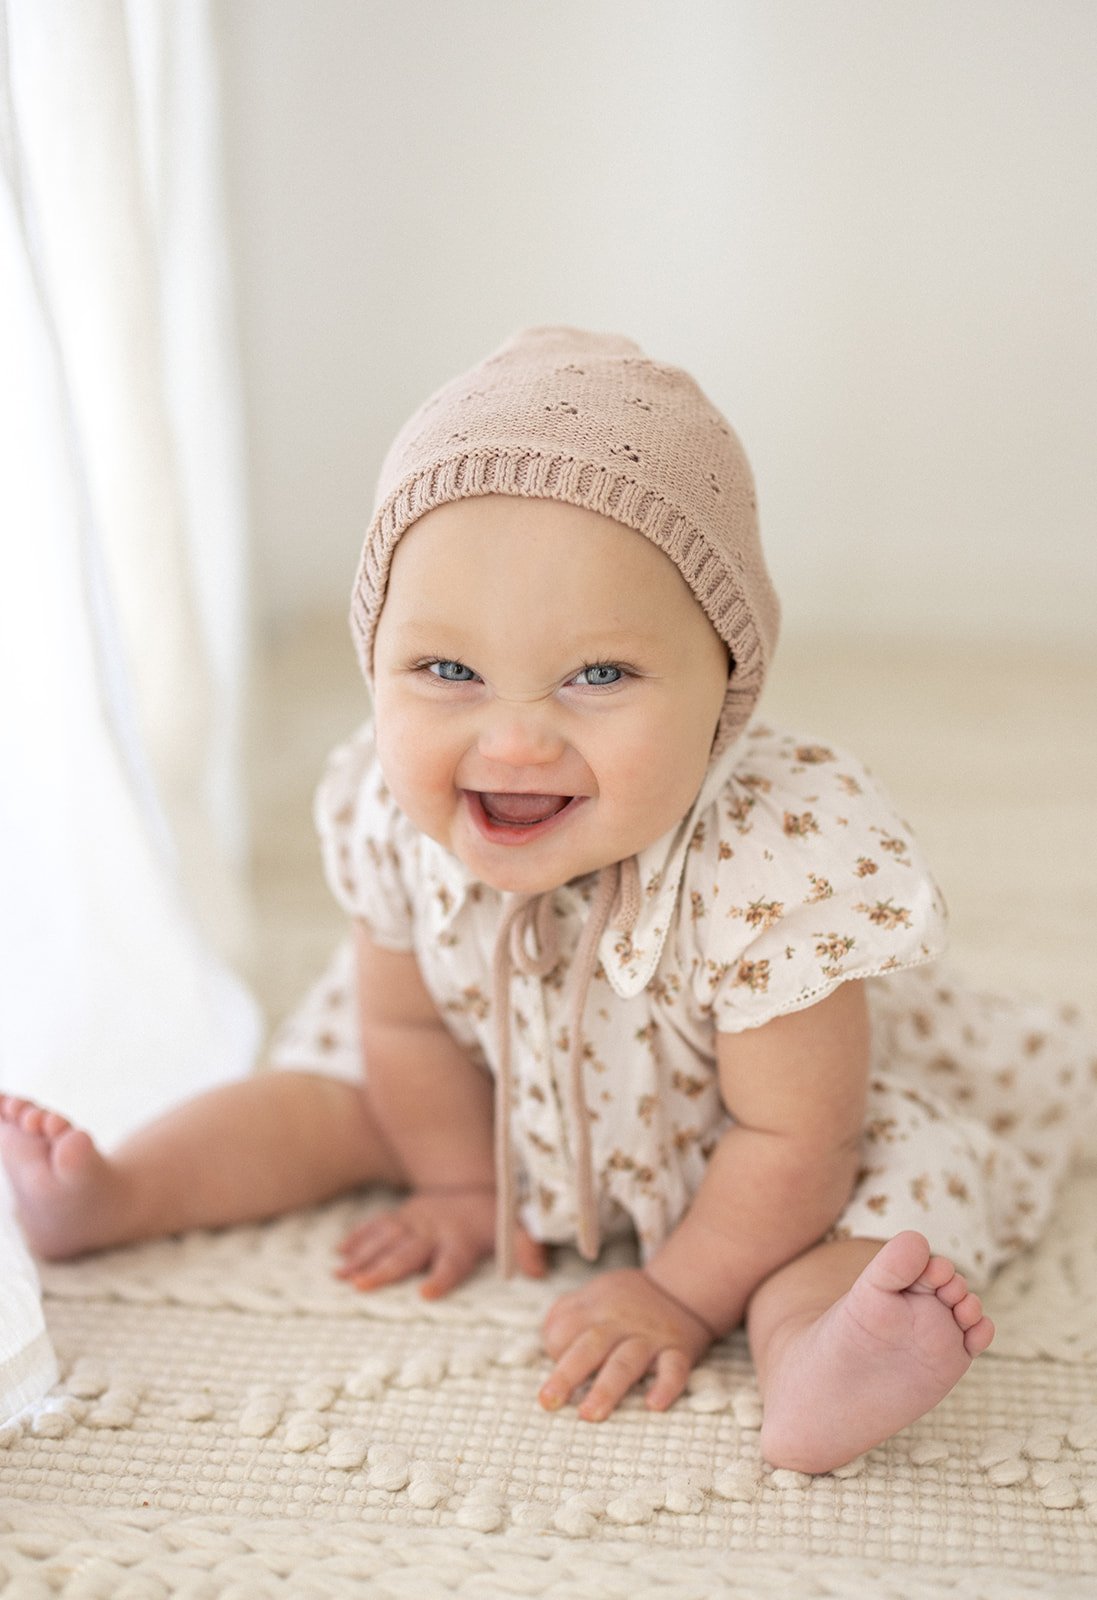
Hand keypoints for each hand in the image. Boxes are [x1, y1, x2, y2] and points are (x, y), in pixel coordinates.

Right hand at [335, 1187, 546, 1298]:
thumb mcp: (515, 1227)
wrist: (471, 1178)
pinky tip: (340, 1254)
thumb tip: (540, 1271)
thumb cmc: (493, 1213)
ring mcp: (414, 1221)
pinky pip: (377, 1225)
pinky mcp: (401, 1215)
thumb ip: (528, 1247)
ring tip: (341, 1276)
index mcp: (461, 1238)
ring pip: (385, 1240)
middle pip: (407, 1253)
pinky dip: (358, 1238)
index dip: (441, 1277)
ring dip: (362, 1257)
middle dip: (384, 1269)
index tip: (426, 1294)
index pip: (452, 1261)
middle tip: (361, 1286)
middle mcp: (434, 1230)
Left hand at [539, 1267, 714, 1421]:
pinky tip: (654, 1405)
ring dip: (607, 1388)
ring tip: (590, 1414)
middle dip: (567, 1374)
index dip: (555, 1349)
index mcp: (595, 1308)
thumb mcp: (592, 1295)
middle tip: (549, 1402)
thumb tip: (550, 1347)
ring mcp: (650, 1336)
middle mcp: (620, 1322)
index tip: (553, 1371)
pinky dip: (666, 1386)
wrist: (677, 1290)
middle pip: (591, 1345)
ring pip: (627, 1361)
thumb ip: (565, 1315)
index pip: (565, 1328)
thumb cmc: (623, 1303)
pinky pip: (674, 1368)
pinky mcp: (678, 1350)